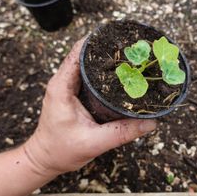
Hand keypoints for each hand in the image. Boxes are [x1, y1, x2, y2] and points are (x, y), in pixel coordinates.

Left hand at [23, 38, 156, 176]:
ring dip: (104, 58)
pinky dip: (101, 71)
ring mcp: (67, 86)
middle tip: (130, 47)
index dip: (96, 42)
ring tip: (127, 56)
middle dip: (105, 48)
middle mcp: (62, 82)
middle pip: (84, 54)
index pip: (77, 53)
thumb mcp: (94, 142)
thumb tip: (151, 123)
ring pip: (86, 63)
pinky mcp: (72, 93)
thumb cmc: (61, 151)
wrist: (45, 159)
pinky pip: (87, 75)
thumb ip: (122, 133)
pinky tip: (118, 73)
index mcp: (62, 87)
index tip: (117, 36)